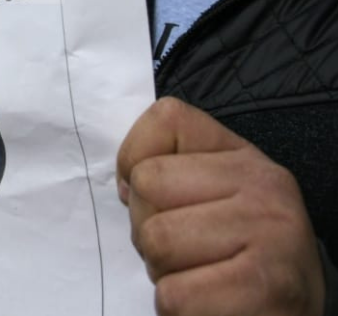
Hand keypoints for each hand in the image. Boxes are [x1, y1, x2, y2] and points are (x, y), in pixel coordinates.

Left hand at [117, 97, 324, 315]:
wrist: (290, 314)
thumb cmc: (237, 256)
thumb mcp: (213, 197)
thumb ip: (170, 172)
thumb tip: (126, 185)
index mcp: (245, 158)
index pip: (166, 119)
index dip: (137, 159)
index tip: (159, 197)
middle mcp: (264, 187)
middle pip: (147, 186)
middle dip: (147, 227)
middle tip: (185, 251)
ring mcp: (269, 235)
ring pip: (156, 241)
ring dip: (164, 272)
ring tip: (199, 277)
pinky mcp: (263, 288)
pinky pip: (174, 295)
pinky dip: (179, 309)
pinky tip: (210, 305)